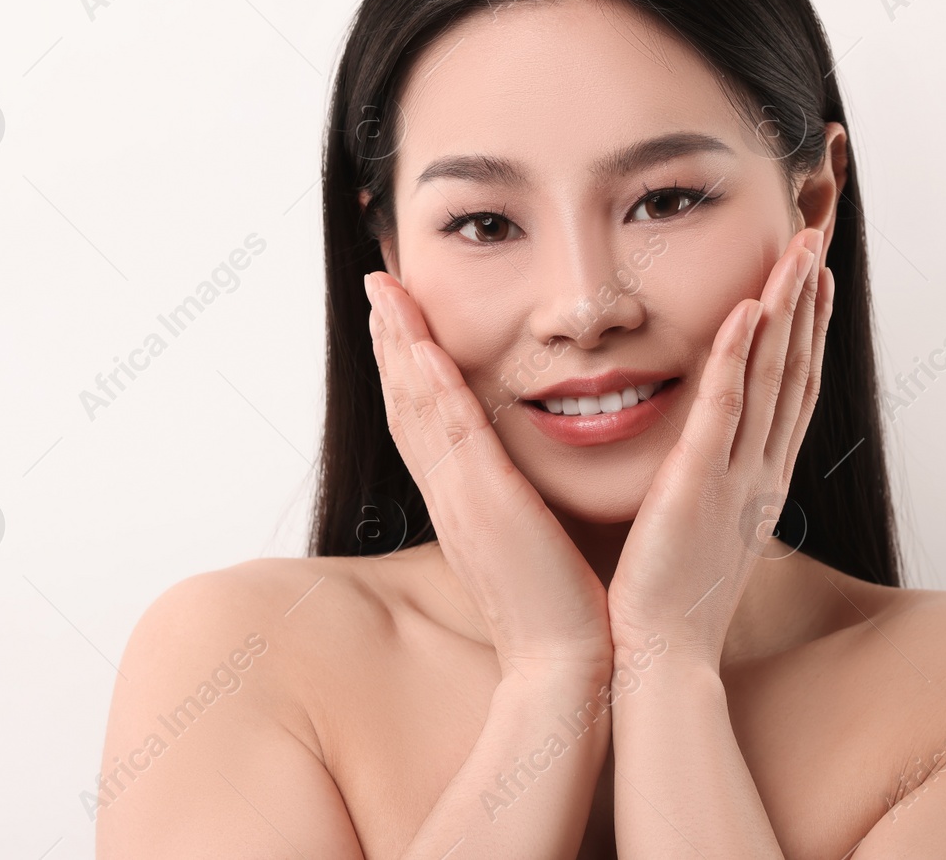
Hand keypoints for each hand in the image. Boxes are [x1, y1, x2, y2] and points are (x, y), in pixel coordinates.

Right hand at [365, 272, 613, 680]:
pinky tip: (420, 345)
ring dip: (399, 344)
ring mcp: (459, 500)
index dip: (405, 365)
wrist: (567, 663)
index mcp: (461, 502)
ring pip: (417, 407)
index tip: (399, 316)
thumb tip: (527, 476)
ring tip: (387, 292)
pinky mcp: (484, 507)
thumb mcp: (532, 538)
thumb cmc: (561, 605)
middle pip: (406, 402)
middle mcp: (449, 496)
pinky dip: (432, 387)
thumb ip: (521, 500)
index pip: (424, 419)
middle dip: (390, 338)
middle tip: (379, 283)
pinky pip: (450, 435)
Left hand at [605, 228, 831, 668]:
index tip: (812, 278)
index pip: (789, 390)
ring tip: (798, 253)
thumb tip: (705, 462)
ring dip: (786, 310)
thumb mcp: (701, 529)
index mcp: (758, 480)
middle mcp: (760, 471)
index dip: (804, 330)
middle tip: (816, 242)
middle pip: (793, 370)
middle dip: (806, 302)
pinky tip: (748, 310)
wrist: (660, 660)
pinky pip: (723, 408)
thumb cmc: (670, 601)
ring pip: (769, 376)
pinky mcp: (698, 484)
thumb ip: (707, 485)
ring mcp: (736, 475)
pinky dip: (738, 355)